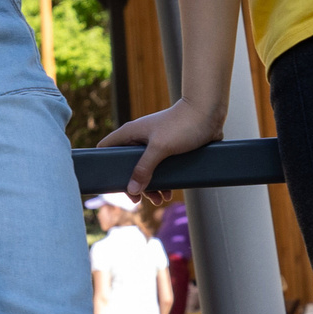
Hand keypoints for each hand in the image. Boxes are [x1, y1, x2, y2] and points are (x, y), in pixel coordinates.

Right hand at [97, 96, 224, 202]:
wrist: (208, 114)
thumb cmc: (182, 124)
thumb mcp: (160, 148)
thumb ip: (144, 168)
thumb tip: (132, 189)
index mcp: (131, 133)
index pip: (106, 148)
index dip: (104, 164)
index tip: (111, 182)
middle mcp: (140, 139)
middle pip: (127, 165)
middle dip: (133, 183)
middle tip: (139, 199)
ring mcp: (154, 144)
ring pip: (145, 170)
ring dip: (151, 186)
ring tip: (159, 199)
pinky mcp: (169, 149)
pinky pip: (160, 169)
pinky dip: (164, 181)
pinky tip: (170, 191)